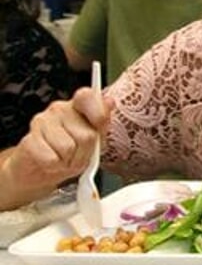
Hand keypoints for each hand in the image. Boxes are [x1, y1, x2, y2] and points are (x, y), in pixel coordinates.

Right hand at [1, 87, 110, 209]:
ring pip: (68, 149)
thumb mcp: (95, 138)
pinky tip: (51, 161)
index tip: (99, 125)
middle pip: (87, 135)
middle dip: (85, 152)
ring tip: (64, 157)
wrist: (41, 167)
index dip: (98, 112)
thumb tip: (110, 102)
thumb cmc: (72, 151)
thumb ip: (103, 122)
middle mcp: (59, 109)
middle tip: (78, 154)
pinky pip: (52, 159)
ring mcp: (41, 122)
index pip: (87, 96)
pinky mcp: (28, 140)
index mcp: (78, 105)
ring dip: (69, 161)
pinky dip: (55, 166)